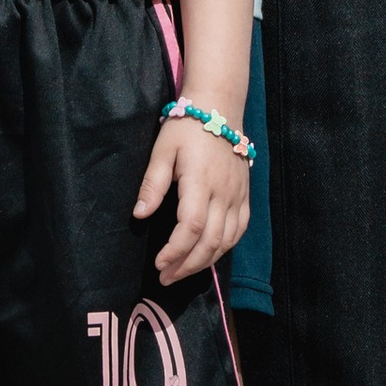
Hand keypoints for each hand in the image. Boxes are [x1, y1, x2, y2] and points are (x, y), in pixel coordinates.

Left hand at [134, 113, 249, 284]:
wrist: (219, 107)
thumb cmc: (186, 128)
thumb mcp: (162, 151)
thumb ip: (152, 184)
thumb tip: (139, 215)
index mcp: (200, 182)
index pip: (192, 228)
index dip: (175, 252)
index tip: (158, 265)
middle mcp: (223, 193)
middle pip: (211, 242)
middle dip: (187, 265)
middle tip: (166, 277)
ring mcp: (238, 195)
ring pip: (227, 240)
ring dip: (205, 261)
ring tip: (183, 271)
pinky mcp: (245, 194)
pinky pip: (240, 229)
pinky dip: (225, 247)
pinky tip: (209, 254)